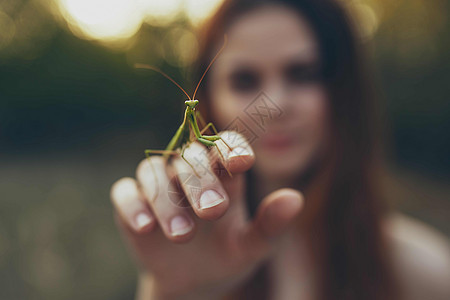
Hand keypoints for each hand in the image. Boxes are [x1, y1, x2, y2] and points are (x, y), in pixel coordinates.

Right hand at [110, 131, 303, 298]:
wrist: (194, 284)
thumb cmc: (227, 257)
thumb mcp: (253, 247)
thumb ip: (271, 225)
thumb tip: (295, 198)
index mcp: (222, 175)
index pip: (224, 144)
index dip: (230, 147)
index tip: (242, 163)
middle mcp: (188, 173)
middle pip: (189, 157)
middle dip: (200, 181)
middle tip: (213, 212)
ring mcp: (158, 186)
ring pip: (153, 171)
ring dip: (166, 199)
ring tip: (182, 235)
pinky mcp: (132, 204)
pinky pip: (124, 193)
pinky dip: (132, 205)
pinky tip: (145, 227)